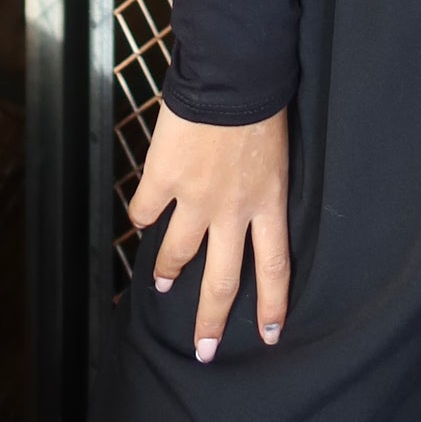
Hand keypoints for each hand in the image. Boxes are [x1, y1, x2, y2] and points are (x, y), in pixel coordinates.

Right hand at [129, 102, 290, 362]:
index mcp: (268, 202)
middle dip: (211, 320)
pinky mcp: (164, 176)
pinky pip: (146, 210)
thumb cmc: (261, 100)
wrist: (231, 70)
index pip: (275, 268)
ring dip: (169, 272)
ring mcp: (195, 196)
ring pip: (178, 252)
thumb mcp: (276, 154)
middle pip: (224, 280)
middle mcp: (233, 209)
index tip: (271, 335)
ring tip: (162, 285)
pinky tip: (143, 221)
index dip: (273, 305)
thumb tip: (247, 204)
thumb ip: (261, 185)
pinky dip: (143, 218)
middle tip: (204, 351)